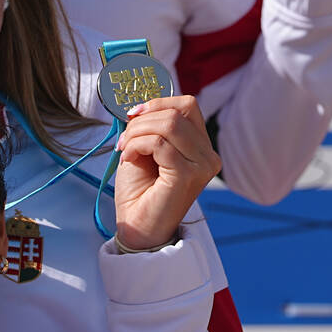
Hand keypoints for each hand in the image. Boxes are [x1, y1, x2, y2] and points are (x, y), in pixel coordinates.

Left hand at [111, 95, 220, 251]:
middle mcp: (208, 155)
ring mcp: (202, 166)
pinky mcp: (188, 176)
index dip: (157, 102)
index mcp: (200, 146)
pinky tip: (128, 159)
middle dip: (142, 120)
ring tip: (125, 150)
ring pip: (168, 125)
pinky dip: (137, 146)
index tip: (133, 114)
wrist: (136, 228)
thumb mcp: (144, 149)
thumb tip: (140, 104)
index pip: (187, 105)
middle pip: (177, 112)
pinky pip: (160, 144)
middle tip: (124, 140)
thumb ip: (149, 126)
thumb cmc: (140, 192)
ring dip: (137, 133)